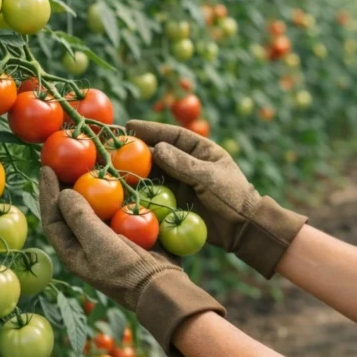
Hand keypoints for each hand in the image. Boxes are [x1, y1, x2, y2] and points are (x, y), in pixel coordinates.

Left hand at [39, 166, 224, 354]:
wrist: (159, 285)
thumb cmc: (124, 269)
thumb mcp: (98, 243)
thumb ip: (80, 218)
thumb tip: (64, 192)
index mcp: (73, 249)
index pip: (52, 217)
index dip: (47, 193)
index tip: (47, 168)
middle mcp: (87, 242)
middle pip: (71, 208)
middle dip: (67, 184)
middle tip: (66, 159)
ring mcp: (108, 237)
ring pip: (95, 206)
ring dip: (92, 186)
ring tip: (91, 163)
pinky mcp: (128, 232)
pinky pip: (117, 208)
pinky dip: (116, 193)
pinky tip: (119, 177)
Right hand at [127, 120, 307, 277]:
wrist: (243, 229)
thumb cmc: (234, 197)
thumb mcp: (210, 178)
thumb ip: (184, 165)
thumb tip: (157, 148)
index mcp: (201, 151)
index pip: (173, 135)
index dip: (151, 130)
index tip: (129, 126)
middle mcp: (188, 165)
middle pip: (158, 154)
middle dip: (136, 151)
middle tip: (113, 147)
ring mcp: (180, 183)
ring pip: (153, 174)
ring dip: (135, 172)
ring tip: (113, 168)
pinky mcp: (175, 202)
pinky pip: (155, 194)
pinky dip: (141, 192)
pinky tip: (123, 191)